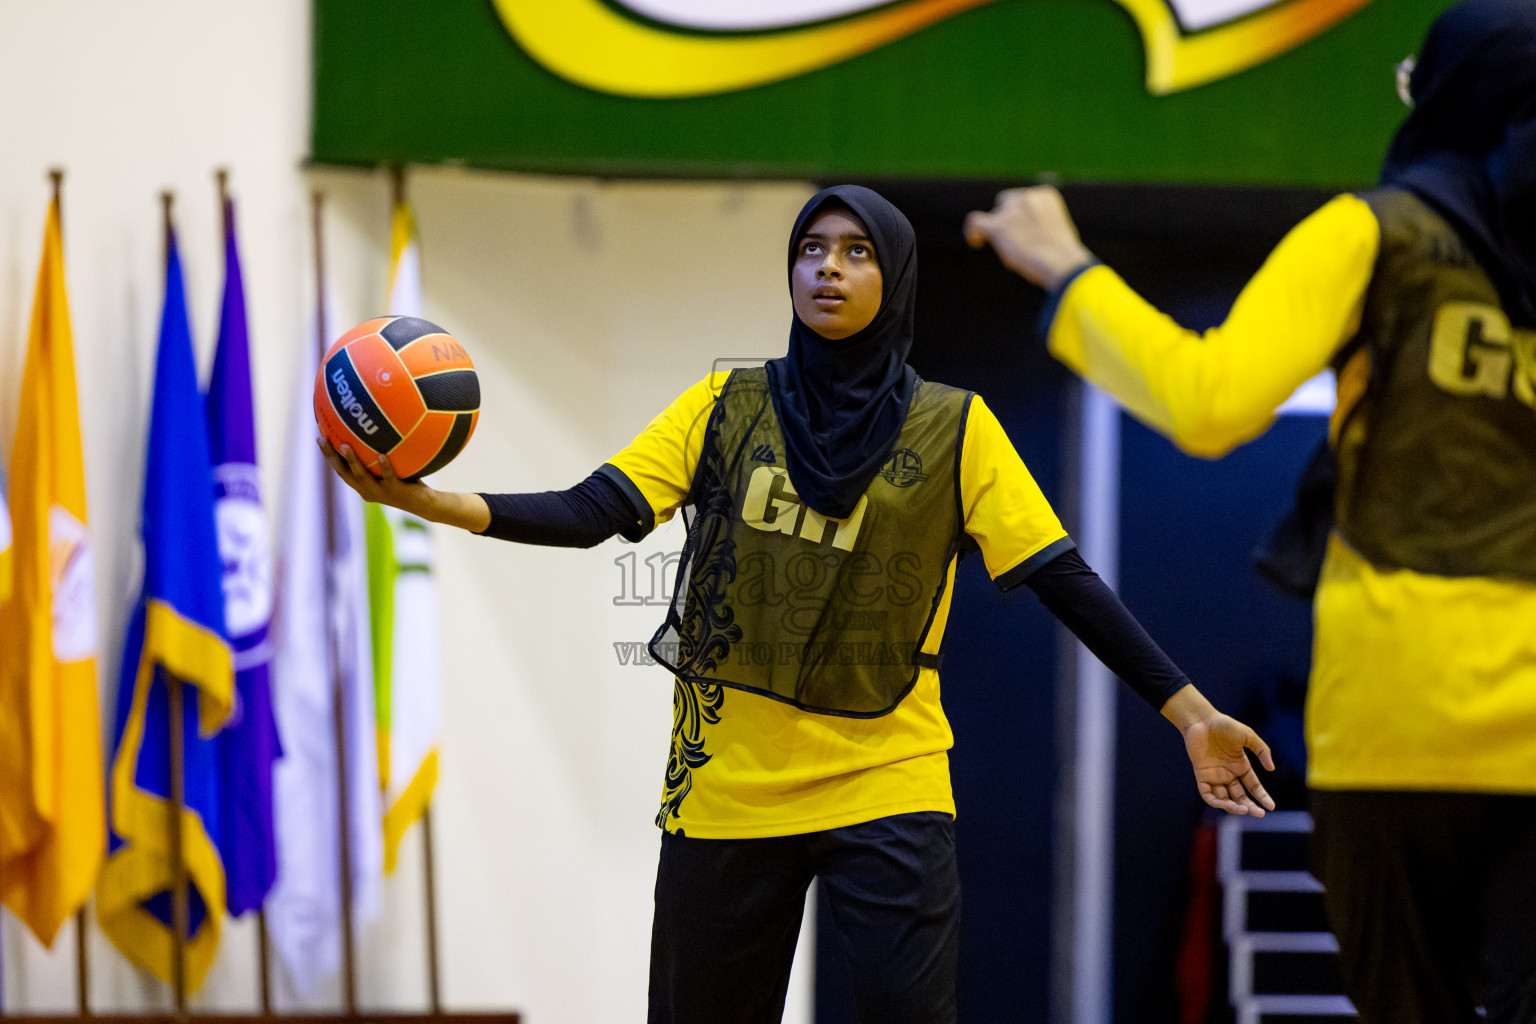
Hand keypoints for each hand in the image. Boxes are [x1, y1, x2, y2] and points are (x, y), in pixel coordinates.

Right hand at [318, 437, 437, 519]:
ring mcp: (381, 492)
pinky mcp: (396, 492)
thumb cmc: (408, 483)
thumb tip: (378, 428)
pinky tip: (381, 454)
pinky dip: (384, 467)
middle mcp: (367, 490)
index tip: (319, 438)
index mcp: (363, 485)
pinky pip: (389, 477)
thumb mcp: (392, 468)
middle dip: (331, 457)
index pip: (341, 470)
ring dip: (352, 461)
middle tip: (323, 439)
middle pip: (343, 473)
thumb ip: (381, 454)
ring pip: (361, 476)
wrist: (425, 504)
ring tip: (344, 445)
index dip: (329, 456)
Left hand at [964, 185, 1094, 290]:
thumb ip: (1042, 225)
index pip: (1025, 201)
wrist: (1062, 263)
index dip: (1022, 219)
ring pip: (994, 215)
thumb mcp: (1058, 232)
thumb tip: (1026, 235)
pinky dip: (972, 231)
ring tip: (1010, 252)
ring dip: (999, 231)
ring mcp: (1011, 211)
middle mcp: (1027, 197)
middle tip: (1019, 243)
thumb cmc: (1065, 256)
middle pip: (1007, 203)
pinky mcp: (998, 226)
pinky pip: (975, 222)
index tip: (1031, 236)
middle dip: (1010, 221)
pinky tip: (975, 242)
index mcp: (1045, 195)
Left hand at [1180, 713, 1275, 816]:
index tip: (1271, 807)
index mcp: (1241, 766)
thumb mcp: (1248, 736)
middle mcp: (1228, 774)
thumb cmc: (1224, 725)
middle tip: (1259, 814)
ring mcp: (1215, 776)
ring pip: (1225, 798)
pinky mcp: (1202, 775)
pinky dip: (1215, 802)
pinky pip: (1208, 794)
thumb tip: (1272, 768)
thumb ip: (1261, 750)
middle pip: (1240, 796)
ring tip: (1243, 809)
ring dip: (1233, 806)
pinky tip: (1225, 804)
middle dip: (1250, 806)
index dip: (1262, 797)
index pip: (1253, 787)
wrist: (1201, 720)